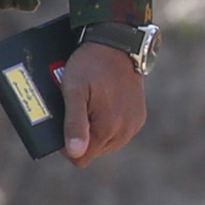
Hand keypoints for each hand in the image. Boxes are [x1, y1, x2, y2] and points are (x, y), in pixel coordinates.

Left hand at [58, 41, 147, 165]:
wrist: (117, 46)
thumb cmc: (90, 66)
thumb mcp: (73, 92)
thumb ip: (74, 124)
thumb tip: (75, 153)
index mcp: (108, 127)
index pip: (81, 158)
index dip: (67, 145)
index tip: (64, 123)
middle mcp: (125, 130)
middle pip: (94, 151)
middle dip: (82, 136)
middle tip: (78, 108)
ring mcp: (134, 124)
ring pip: (106, 144)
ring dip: (96, 130)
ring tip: (91, 105)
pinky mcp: (139, 117)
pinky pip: (118, 133)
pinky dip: (109, 124)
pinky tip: (103, 105)